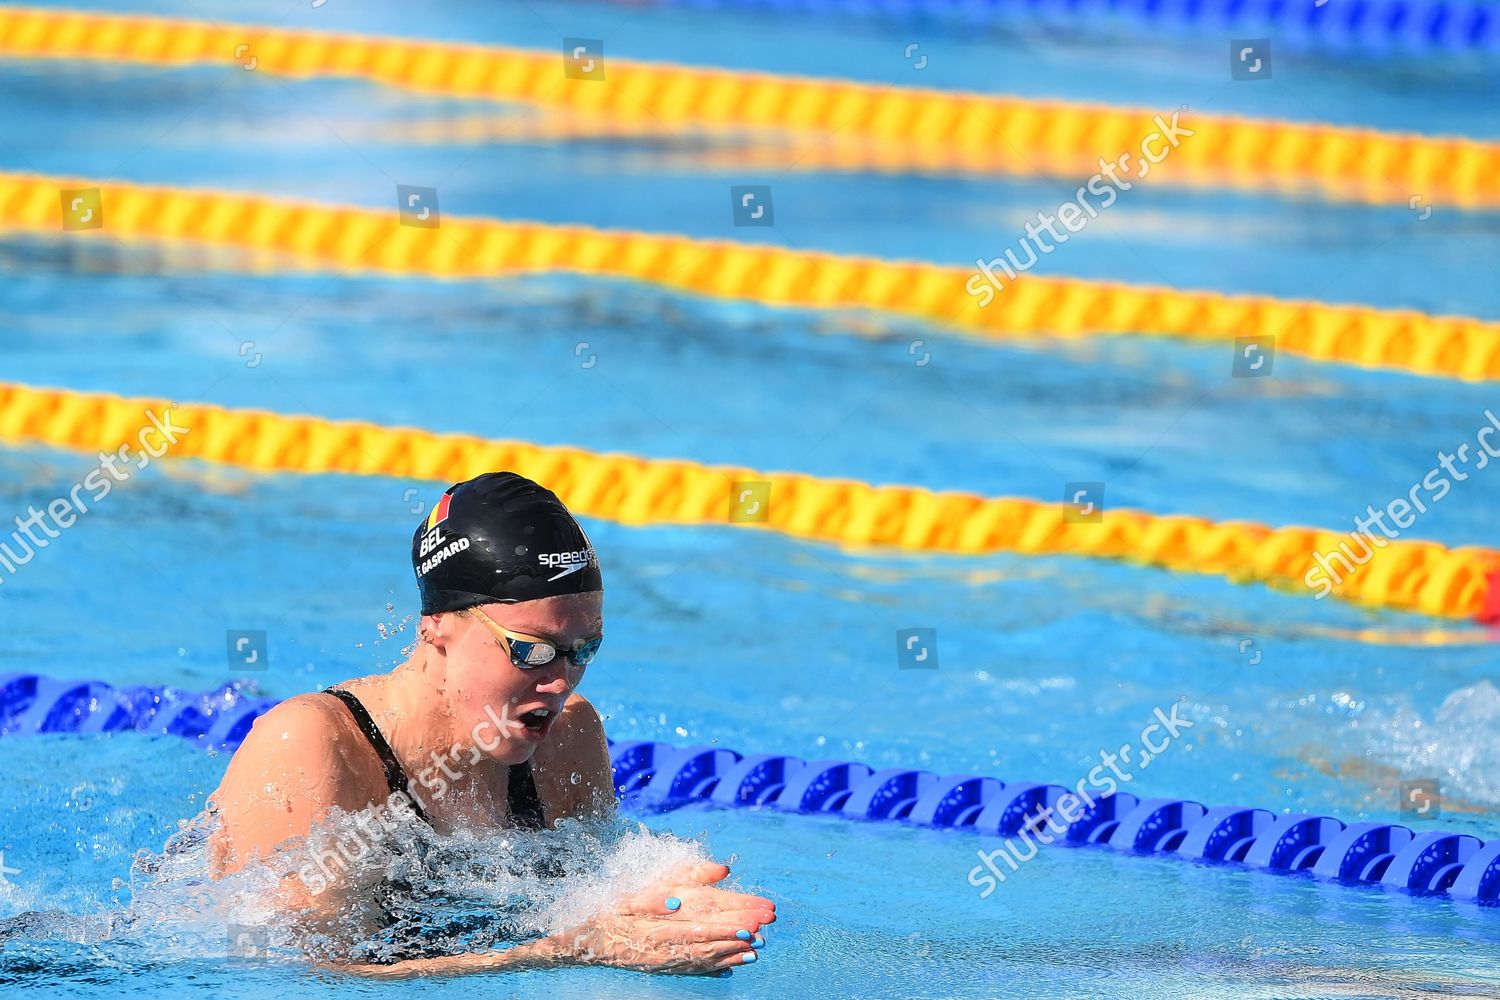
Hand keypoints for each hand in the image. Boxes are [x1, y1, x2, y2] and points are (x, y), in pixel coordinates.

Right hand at [555, 861, 774, 974]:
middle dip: (734, 942)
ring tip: (756, 952)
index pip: (697, 931)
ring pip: (703, 961)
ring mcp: (665, 963)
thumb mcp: (626, 902)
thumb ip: (651, 900)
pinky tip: (734, 966)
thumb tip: (675, 900)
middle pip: (705, 947)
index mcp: (656, 932)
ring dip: (730, 956)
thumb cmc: (610, 917)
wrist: (590, 945)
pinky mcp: (665, 968)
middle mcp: (663, 952)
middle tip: (761, 937)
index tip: (747, 926)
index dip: (723, 930)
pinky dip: (716, 967)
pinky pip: (694, 970)